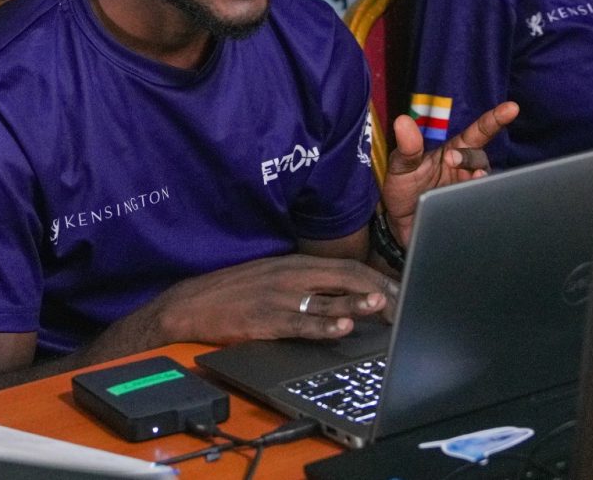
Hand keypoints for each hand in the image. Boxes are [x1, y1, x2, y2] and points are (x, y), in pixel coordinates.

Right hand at [150, 255, 395, 344]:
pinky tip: (342, 328)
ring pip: (327, 299)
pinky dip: (324, 326)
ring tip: (382, 306)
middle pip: (345, 277)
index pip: (345, 266)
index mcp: (294, 264)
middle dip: (377, 290)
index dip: (376, 278)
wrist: (191, 304)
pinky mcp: (267, 319)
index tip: (398, 290)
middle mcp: (291, 275)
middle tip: (402, 303)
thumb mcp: (270, 276)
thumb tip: (340, 293)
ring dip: (357, 304)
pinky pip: (301, 323)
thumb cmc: (232, 292)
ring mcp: (279, 297)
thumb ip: (303, 281)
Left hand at [381, 102, 518, 244]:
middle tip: (450, 159)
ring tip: (467, 180)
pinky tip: (467, 202)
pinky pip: (481, 203)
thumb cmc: (404, 190)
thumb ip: (406, 147)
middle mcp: (466, 170)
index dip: (495, 119)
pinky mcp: (470, 209)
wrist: (403, 225)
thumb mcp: (401, 166)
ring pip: (485, 182)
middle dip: (469, 157)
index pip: (478, 132)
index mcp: (453, 152)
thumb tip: (402, 121)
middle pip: (480, 158)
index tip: (511, 108)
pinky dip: (478, 201)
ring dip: (477, 180)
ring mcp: (469, 190)